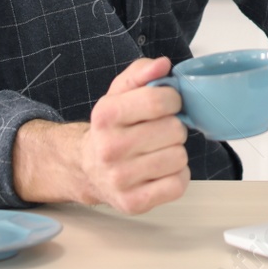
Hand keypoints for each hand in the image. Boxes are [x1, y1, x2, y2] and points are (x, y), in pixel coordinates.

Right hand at [75, 56, 190, 213]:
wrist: (89, 168)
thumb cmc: (112, 128)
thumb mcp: (119, 93)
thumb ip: (141, 72)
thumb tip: (163, 65)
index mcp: (106, 116)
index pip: (159, 101)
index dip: (173, 99)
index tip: (169, 103)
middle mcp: (110, 148)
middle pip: (174, 130)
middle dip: (174, 127)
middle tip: (160, 130)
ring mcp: (120, 179)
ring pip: (179, 157)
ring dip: (175, 152)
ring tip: (158, 150)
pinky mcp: (133, 203)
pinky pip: (178, 185)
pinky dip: (177, 176)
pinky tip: (161, 170)